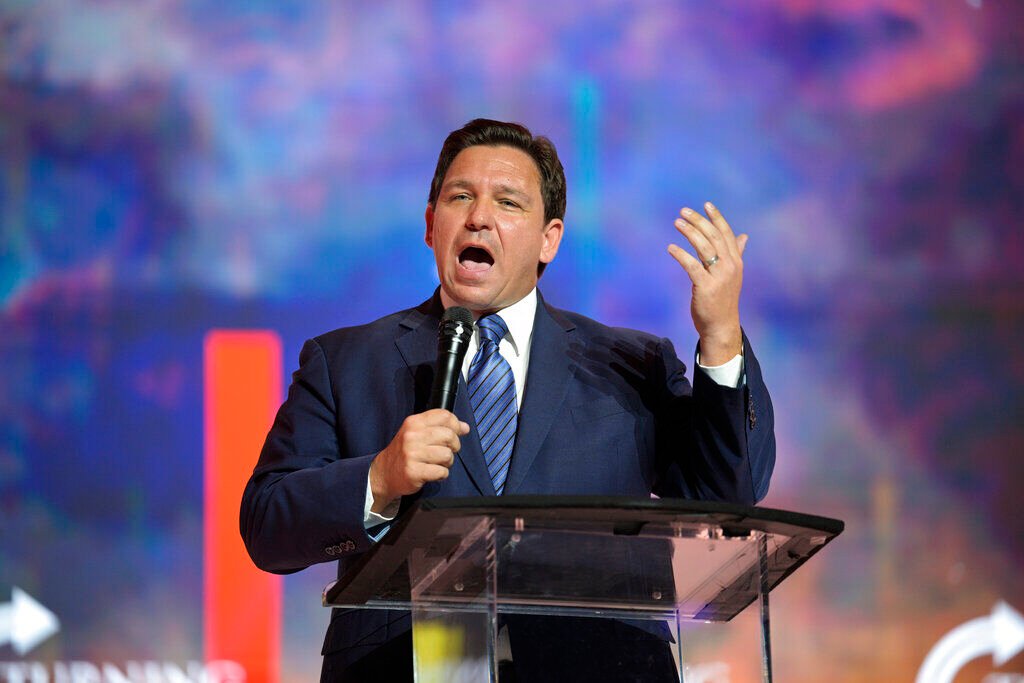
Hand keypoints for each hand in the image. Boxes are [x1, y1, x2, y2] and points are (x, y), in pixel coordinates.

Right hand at [368, 409, 469, 512]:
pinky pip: (441, 472)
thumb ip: (440, 427)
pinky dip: (441, 475)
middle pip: (449, 435)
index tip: (458, 432)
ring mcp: (412, 454)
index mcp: (414, 423)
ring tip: (437, 463)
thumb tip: (465, 427)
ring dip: (447, 462)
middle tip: (446, 451)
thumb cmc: (405, 452)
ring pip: (447, 455)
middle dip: (454, 446)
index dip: (456, 424)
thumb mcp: (417, 433)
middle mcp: (412, 436)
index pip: (444, 415)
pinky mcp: (413, 471)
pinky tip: (432, 473)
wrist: (384, 473)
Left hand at [667, 202, 746, 364]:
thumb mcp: (732, 274)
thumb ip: (736, 253)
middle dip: (699, 221)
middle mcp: (730, 266)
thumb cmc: (724, 299)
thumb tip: (744, 236)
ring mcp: (719, 277)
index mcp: (736, 261)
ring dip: (689, 232)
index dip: (717, 217)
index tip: (706, 204)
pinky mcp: (705, 287)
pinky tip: (670, 248)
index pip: (727, 234)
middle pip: (714, 237)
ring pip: (704, 247)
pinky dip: (681, 255)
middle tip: (683, 211)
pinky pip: (692, 266)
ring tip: (677, 223)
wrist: (721, 325)